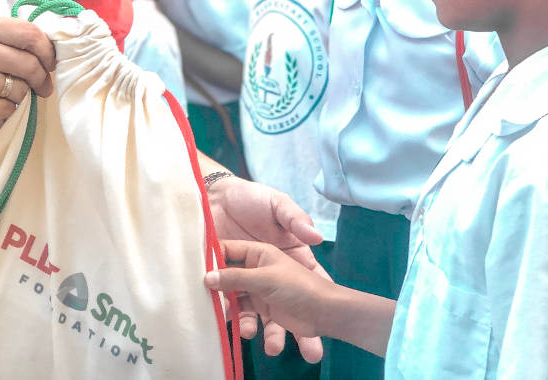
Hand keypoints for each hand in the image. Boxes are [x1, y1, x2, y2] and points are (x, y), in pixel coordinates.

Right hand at [0, 14, 55, 126]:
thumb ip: (9, 34)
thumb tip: (50, 51)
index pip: (29, 34)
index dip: (47, 50)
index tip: (51, 62)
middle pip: (28, 65)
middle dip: (41, 78)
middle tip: (43, 85)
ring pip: (19, 91)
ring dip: (21, 94)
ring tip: (7, 90)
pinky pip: (4, 109)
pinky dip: (5, 108)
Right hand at [206, 239, 336, 343]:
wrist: (329, 311)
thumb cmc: (298, 284)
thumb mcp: (265, 277)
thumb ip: (235, 277)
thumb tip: (206, 278)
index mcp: (259, 252)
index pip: (226, 250)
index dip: (210, 260)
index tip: (193, 272)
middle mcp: (257, 269)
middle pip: (229, 276)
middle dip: (218, 290)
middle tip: (207, 302)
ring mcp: (261, 289)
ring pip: (238, 298)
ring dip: (233, 311)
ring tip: (239, 326)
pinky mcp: (266, 309)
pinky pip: (247, 315)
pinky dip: (244, 325)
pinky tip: (246, 334)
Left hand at [207, 176, 326, 358]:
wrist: (215, 197)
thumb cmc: (252, 200)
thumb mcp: (277, 206)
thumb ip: (294, 220)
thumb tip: (318, 235)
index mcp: (289, 257)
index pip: (310, 279)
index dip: (322, 300)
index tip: (332, 321)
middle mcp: (272, 275)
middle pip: (290, 306)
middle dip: (302, 331)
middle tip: (312, 350)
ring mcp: (250, 284)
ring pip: (262, 314)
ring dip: (270, 332)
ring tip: (273, 346)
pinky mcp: (228, 287)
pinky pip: (233, 308)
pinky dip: (237, 321)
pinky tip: (241, 331)